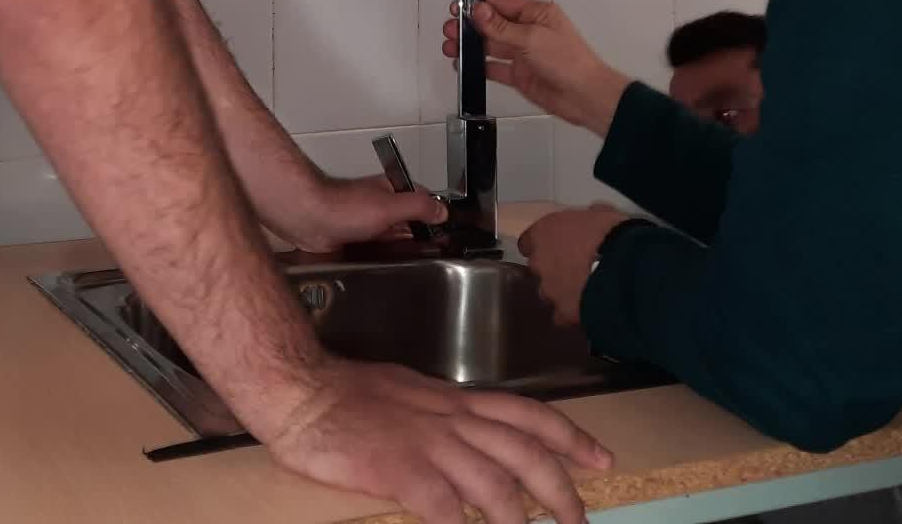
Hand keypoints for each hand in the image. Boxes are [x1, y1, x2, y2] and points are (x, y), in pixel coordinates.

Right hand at [263, 358, 612, 523]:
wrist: (299, 390)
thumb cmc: (342, 394)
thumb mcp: (406, 393)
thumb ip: (437, 416)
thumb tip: (458, 437)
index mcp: (453, 400)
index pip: (526, 413)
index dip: (569, 436)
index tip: (601, 458)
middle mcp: (451, 419)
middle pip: (525, 452)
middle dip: (561, 490)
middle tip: (582, 519)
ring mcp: (428, 444)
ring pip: (497, 484)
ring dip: (522, 520)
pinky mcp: (402, 470)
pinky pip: (447, 510)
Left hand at [276, 175, 449, 253]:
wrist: (308, 220)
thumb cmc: (341, 207)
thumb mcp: (389, 205)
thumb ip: (418, 207)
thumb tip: (442, 210)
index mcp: (390, 190)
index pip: (421, 200)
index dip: (435, 215)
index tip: (446, 232)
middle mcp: (379, 204)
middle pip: (409, 220)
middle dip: (421, 235)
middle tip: (436, 251)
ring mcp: (367, 222)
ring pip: (393, 236)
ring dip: (404, 247)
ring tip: (420, 262)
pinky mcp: (355, 238)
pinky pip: (377, 247)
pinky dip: (386, 254)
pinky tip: (393, 264)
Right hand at [442, 0, 633, 135]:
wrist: (584, 96)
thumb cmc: (570, 61)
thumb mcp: (531, 38)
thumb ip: (501, 27)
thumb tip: (479, 11)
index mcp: (536, 14)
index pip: (500, 4)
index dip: (478, 6)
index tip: (458, 9)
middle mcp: (528, 31)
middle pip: (491, 24)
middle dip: (469, 26)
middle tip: (451, 29)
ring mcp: (523, 53)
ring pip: (489, 45)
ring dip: (470, 46)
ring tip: (451, 47)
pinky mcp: (519, 74)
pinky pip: (493, 67)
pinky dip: (478, 65)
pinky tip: (464, 64)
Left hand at [518, 208, 632, 325]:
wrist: (624, 267)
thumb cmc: (611, 233)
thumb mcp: (601, 214)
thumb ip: (587, 218)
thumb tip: (591, 217)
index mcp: (543, 233)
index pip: (528, 241)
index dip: (543, 245)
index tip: (557, 247)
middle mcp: (539, 262)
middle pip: (538, 269)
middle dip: (554, 270)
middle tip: (578, 269)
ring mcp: (549, 290)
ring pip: (549, 294)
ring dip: (562, 293)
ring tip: (585, 293)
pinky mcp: (563, 313)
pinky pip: (563, 317)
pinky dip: (572, 314)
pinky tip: (588, 311)